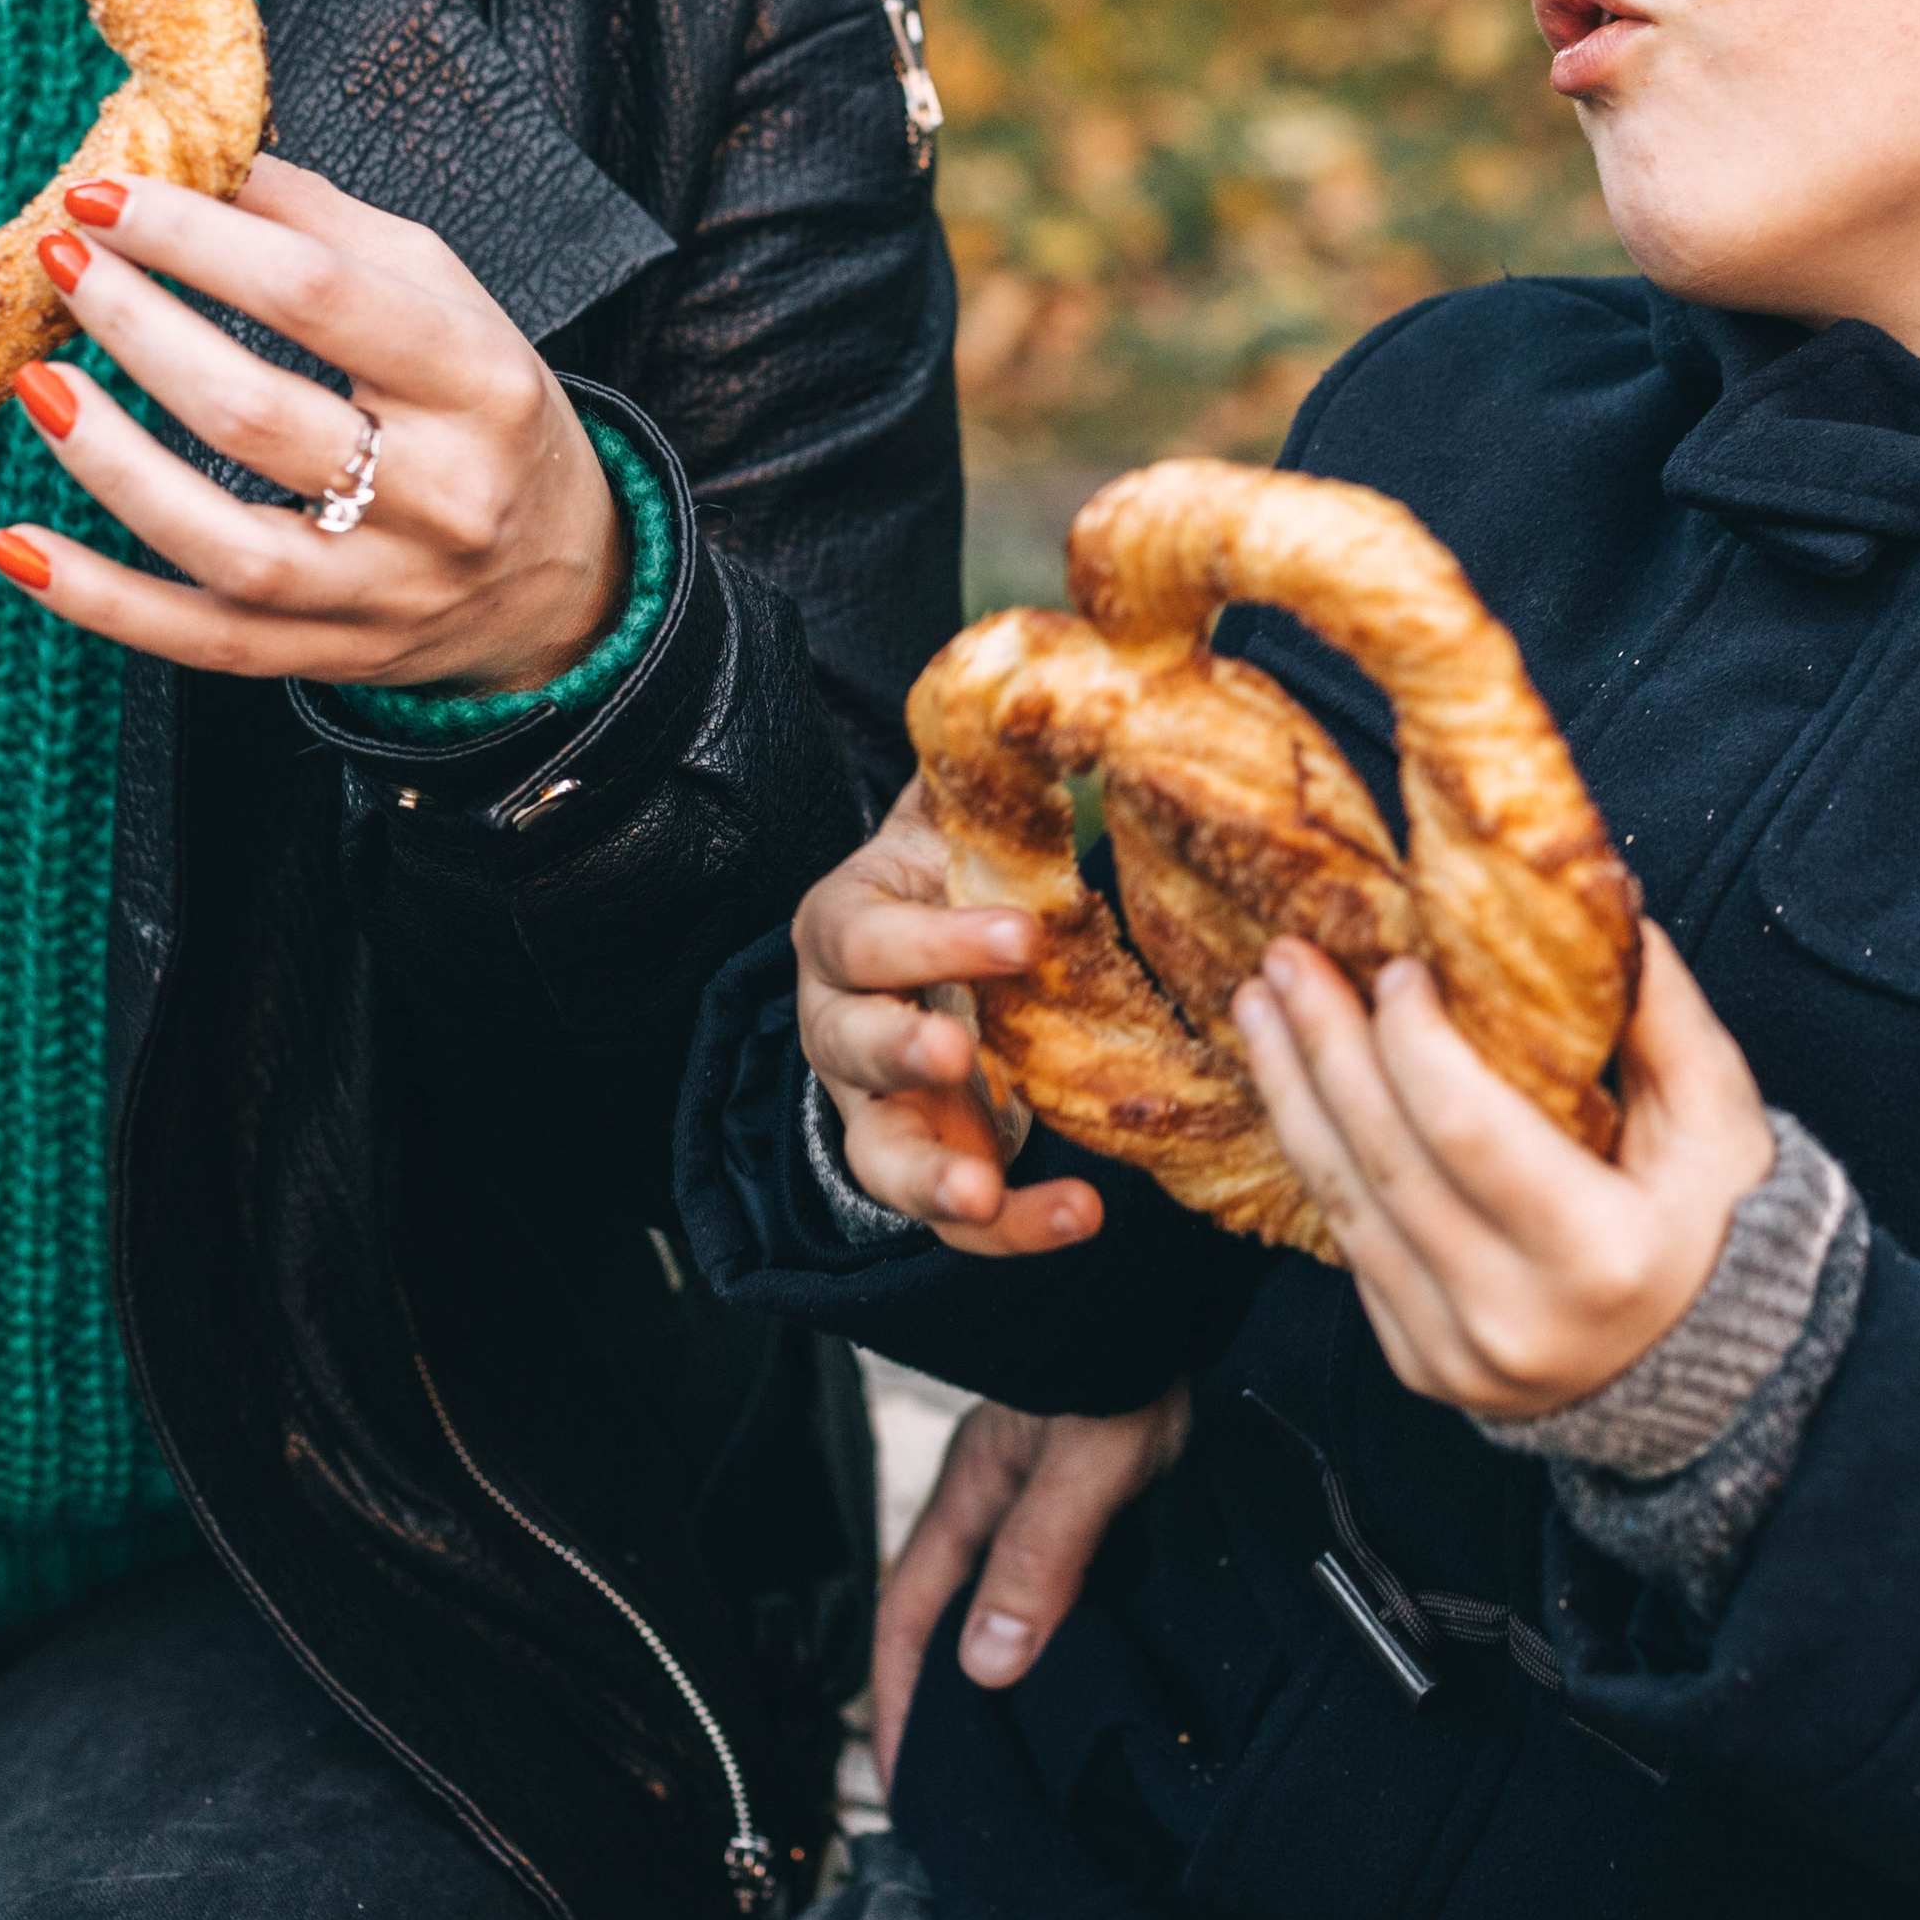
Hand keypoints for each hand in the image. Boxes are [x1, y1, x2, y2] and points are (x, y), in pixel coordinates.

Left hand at [0, 159, 623, 692]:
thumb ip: (325, 228)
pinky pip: (198, 640)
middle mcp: (443, 495)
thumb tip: (195, 154)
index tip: (106, 194)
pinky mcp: (330, 653)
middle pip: (256, 414)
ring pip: (224, 538)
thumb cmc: (486, 415)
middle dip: (138, 326)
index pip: (319, 297)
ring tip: (40, 382)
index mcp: (480, 382)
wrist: (563, 578)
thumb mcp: (447, 301)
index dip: (194, 238)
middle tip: (62, 262)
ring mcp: (384, 589)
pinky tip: (15, 548)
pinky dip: (100, 600)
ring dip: (108, 459)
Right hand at [792, 780, 1103, 1255]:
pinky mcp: (924, 1162)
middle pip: (847, 1047)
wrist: (924, 949)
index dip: (936, 941)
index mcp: (842, 926)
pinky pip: (953, 1217)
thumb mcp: (953, 819)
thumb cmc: (946, 876)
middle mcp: (839, 1021)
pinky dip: (1012, 1228)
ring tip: (985, 1194)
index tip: (1025, 936)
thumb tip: (1041, 690)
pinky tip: (1081, 1216)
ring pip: (879, 1157)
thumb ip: (983, 770)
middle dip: (900, 1053)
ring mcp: (874, 1106)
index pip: (866, 937)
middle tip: (957, 1057)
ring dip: (930, 1179)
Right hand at [871, 1389, 1190, 1788]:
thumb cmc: (1138, 1355)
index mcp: (971, 1487)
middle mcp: (991, 1493)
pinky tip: (1070, 1674)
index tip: (902, 1786)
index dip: (898, 1701)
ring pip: (994, 1600)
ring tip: (1009, 1754)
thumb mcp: (1089, 1464)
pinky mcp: (1084, 1493)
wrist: (1188, 1298)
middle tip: (952, 1791)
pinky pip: (1043, 1582)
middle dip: (934, 1701)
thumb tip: (985, 1665)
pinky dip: (1040, 1636)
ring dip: (989, 1671)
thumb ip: (1039, 1556)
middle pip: (942, 1616)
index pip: (908, 1613)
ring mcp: (1033, 1492)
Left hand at [1231, 922, 1774, 1418]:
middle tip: (1287, 961)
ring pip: (1346, 1209)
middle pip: (1388, 1162)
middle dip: (1325, 1048)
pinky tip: (1294, 1091)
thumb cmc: (1725, 1225)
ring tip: (1261, 1010)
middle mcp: (1517, 1318)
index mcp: (1601, 1254)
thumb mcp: (1718, 1116)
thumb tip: (1598, 896)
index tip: (1391, 968)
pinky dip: (1317, 1161)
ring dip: (1292, 1096)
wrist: (1717, 1372)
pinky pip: (1350, 1250)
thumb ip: (1658, 1008)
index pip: (1468, 1130)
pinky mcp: (1422, 1368)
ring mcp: (1459, 1354)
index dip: (1414, 1043)